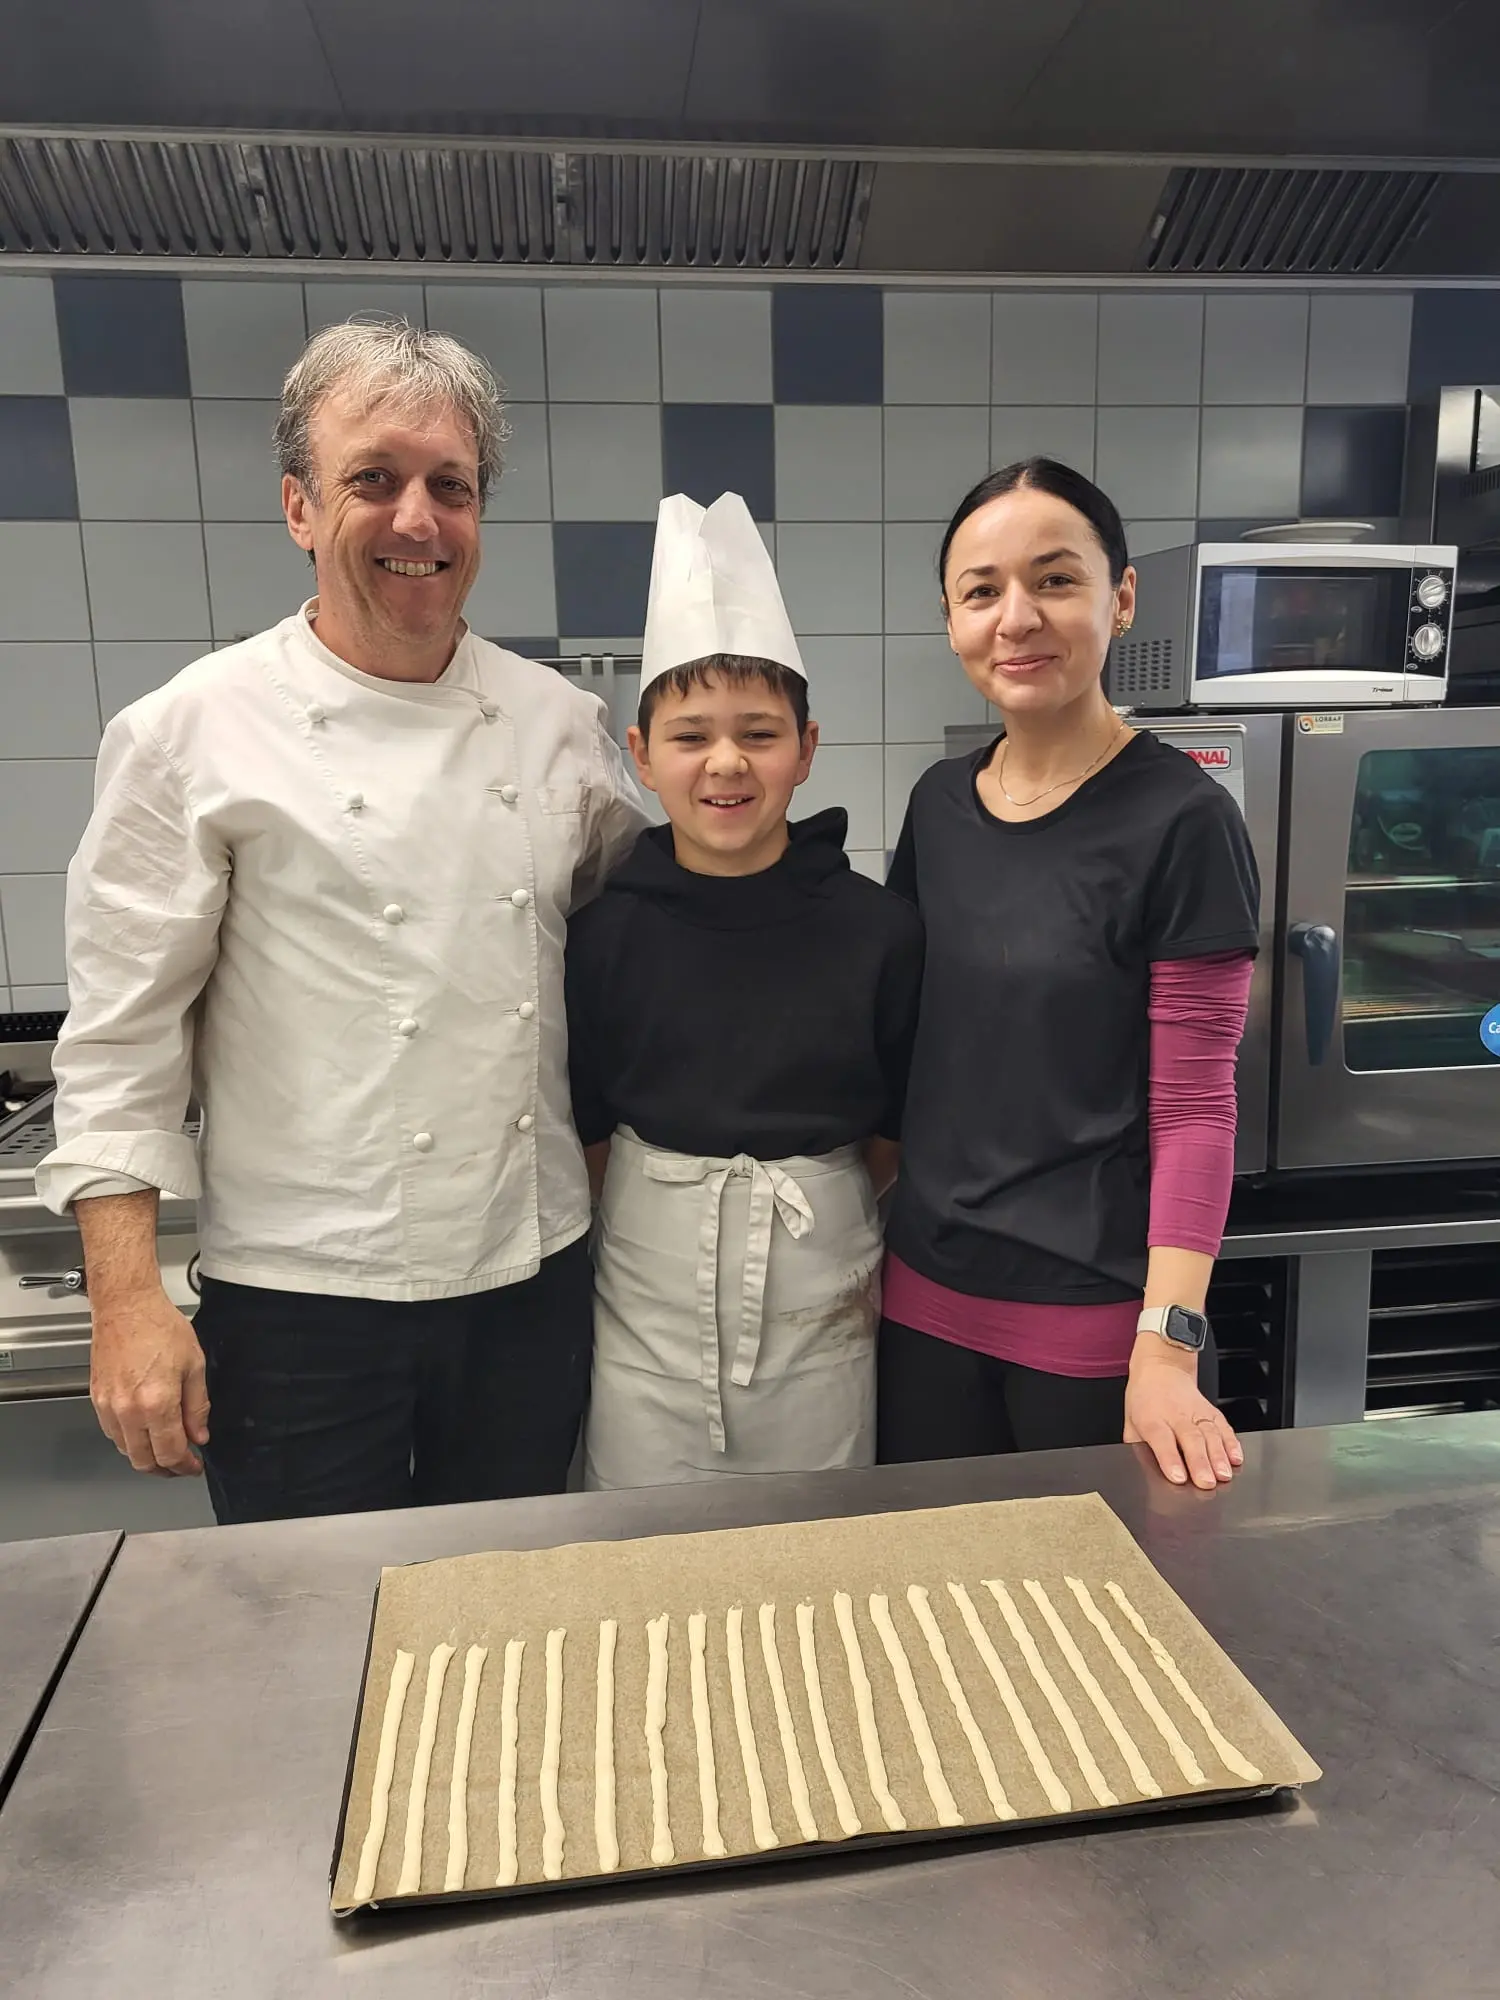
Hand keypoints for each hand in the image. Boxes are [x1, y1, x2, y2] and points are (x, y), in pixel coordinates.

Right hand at [90, 1286, 209, 1476]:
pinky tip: (144, 1432)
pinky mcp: (96, 1399)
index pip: (171, 1452)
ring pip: (126, 1451)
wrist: (126, 1306)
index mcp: (157, 1403)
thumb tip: (199, 1434)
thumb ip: (197, 1406)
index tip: (194, 1466)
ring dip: (146, 1457)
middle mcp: (129, 1410)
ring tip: (165, 1449)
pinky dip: (129, 1441)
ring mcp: (109, 1406)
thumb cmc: (159, 1326)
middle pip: (145, 1461)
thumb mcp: (194, 1365)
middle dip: (166, 1469)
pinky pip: (112, 1433)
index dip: (186, 1466)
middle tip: (181, 1465)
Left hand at [1124, 1347, 1241, 1490]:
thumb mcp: (1130, 1421)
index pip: (1161, 1439)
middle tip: (1206, 1483)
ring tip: (1223, 1475)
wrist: (1162, 1368)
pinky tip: (1236, 1458)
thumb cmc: (1144, 1398)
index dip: (1170, 1459)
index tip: (1178, 1477)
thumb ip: (1135, 1446)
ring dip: (1219, 1456)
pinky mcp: (1212, 1411)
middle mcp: (1176, 1415)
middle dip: (1200, 1463)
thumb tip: (1139, 1470)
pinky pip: (1224, 1427)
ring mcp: (1196, 1412)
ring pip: (1210, 1434)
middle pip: (1190, 1439)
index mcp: (1152, 1418)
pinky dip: (1232, 1443)